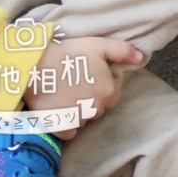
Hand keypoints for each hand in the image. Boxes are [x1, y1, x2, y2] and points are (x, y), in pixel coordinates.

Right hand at [22, 35, 143, 139]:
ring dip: (77, 112)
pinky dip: (65, 125)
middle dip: (90, 100)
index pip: (112, 96)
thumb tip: (141, 57)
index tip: (88, 79)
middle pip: (98, 108)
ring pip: (83, 120)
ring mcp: (78, 120)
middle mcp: (96, 109)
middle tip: (74, 85)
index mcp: (109, 92)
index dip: (101, 88)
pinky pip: (69, 132)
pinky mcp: (60, 128)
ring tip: (64, 95)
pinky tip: (58, 110)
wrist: (36, 66)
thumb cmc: (70, 53)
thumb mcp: (100, 45)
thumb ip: (123, 52)